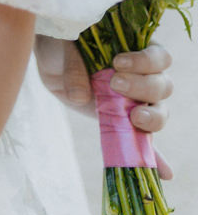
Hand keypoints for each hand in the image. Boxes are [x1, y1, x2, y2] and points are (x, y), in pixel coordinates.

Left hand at [34, 38, 173, 176]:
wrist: (50, 57)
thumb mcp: (64, 45)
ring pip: (159, 111)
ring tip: (134, 118)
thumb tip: (81, 97)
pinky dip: (155, 156)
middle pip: (163, 85)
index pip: (159, 56)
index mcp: (137, 48)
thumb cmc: (62, 41)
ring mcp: (136, 100)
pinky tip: (165, 173)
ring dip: (152, 118)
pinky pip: (144, 140)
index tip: (117, 63)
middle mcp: (144, 75)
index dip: (144, 61)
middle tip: (115, 85)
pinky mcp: (124, 121)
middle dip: (144, 87)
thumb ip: (74, 65)